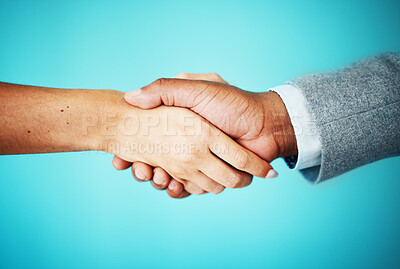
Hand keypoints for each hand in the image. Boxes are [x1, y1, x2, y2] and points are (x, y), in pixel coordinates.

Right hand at [110, 99, 273, 194]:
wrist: (265, 124)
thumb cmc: (233, 103)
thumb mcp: (197, 88)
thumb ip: (165, 89)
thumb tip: (130, 97)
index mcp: (181, 125)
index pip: (147, 139)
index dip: (131, 151)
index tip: (120, 159)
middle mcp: (187, 144)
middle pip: (155, 162)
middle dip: (143, 169)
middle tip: (138, 169)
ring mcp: (198, 161)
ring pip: (169, 177)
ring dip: (159, 180)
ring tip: (154, 175)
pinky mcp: (209, 176)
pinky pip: (189, 188)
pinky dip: (178, 189)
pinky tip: (171, 184)